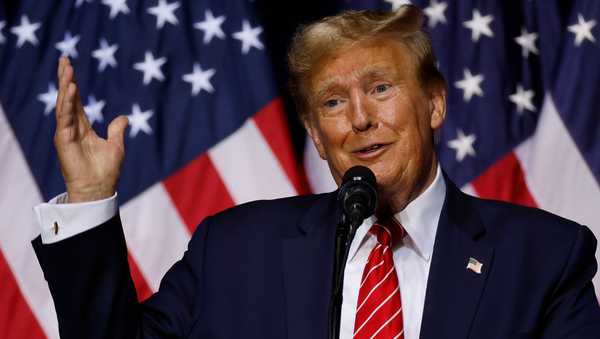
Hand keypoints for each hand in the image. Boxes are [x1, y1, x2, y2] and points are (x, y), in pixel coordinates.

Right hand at [54, 57, 128, 202]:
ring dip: (65, 87)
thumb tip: (123, 118)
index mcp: (83, 128)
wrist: (99, 189)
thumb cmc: (106, 171)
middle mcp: (72, 128)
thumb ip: (116, 130)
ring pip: (64, 105)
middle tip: (64, 60)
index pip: (76, 102)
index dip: (73, 85)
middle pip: (67, 99)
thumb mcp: (116, 145)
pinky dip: (68, 104)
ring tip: (67, 70)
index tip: (70, 67)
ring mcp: (66, 134)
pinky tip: (70, 90)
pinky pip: (65, 119)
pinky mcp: (63, 141)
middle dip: (65, 79)